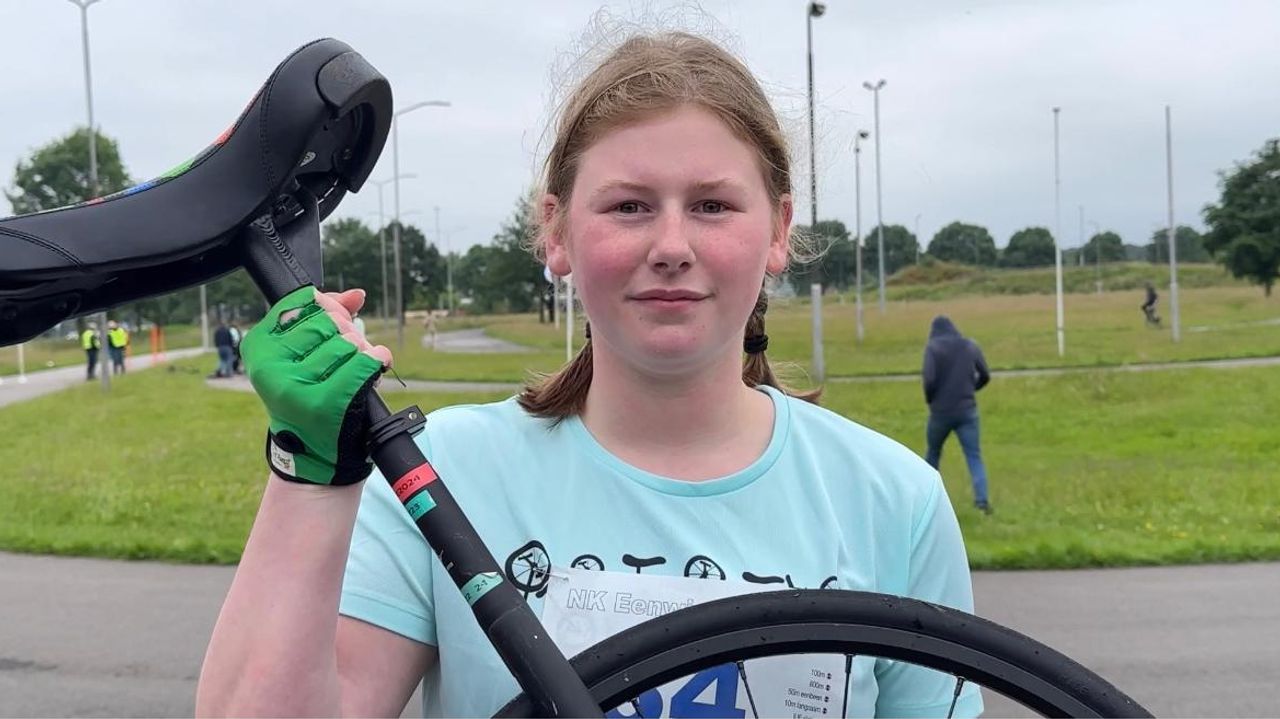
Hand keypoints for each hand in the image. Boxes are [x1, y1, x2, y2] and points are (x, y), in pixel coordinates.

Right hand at [240, 286, 392, 484]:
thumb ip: (326, 315)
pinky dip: (377, 362)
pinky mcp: (324, 403)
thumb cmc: (308, 394)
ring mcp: (295, 385)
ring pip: (350, 342)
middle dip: (348, 334)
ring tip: (355, 370)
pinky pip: (364, 364)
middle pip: (330, 321)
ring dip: (363, 352)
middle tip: (345, 357)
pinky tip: (375, 368)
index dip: (328, 310)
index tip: (330, 330)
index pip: (304, 302)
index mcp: (258, 346)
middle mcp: (270, 365)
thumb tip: (355, 295)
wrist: (310, 451)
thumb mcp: (302, 353)